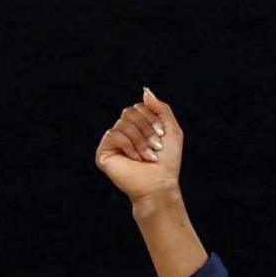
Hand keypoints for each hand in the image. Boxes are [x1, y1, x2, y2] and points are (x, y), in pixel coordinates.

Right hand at [94, 88, 182, 205]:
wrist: (159, 185)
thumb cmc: (166, 162)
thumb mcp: (172, 130)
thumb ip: (161, 108)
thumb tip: (145, 91)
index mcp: (137, 126)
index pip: (139, 106)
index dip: (152, 119)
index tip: (161, 136)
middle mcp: (123, 132)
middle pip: (129, 111)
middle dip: (146, 129)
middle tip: (155, 148)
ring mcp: (112, 142)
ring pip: (122, 123)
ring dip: (140, 140)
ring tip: (146, 157)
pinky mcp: (103, 152)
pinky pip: (113, 134)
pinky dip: (128, 146)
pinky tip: (133, 159)